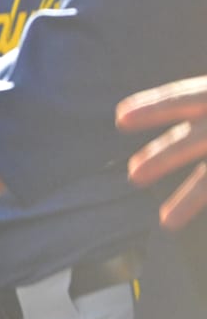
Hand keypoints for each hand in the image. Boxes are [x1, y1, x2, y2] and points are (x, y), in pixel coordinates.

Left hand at [117, 76, 206, 229]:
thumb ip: (197, 100)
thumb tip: (154, 115)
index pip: (184, 96)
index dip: (152, 106)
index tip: (120, 118)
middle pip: (194, 137)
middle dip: (163, 155)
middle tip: (132, 175)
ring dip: (191, 197)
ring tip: (166, 221)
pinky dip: (200, 199)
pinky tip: (177, 222)